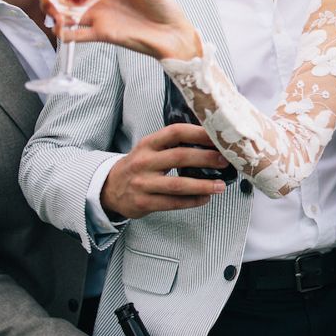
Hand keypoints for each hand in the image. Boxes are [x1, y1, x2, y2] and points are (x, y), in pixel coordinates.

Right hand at [39, 0, 201, 60]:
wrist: (173, 33)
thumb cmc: (164, 6)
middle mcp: (99, 1)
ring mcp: (99, 18)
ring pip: (66, 14)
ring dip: (52, 9)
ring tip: (47, 3)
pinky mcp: (103, 34)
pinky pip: (77, 35)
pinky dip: (65, 33)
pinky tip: (58, 28)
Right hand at [101, 124, 230, 218]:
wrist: (110, 188)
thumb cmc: (140, 165)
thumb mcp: (150, 148)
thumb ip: (173, 144)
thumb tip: (211, 143)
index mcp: (148, 143)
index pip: (175, 132)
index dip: (198, 133)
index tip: (217, 136)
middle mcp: (144, 161)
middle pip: (179, 157)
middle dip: (206, 158)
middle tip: (225, 161)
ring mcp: (142, 183)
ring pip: (177, 184)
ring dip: (203, 185)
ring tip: (220, 186)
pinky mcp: (143, 203)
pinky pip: (172, 203)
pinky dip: (192, 201)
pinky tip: (205, 198)